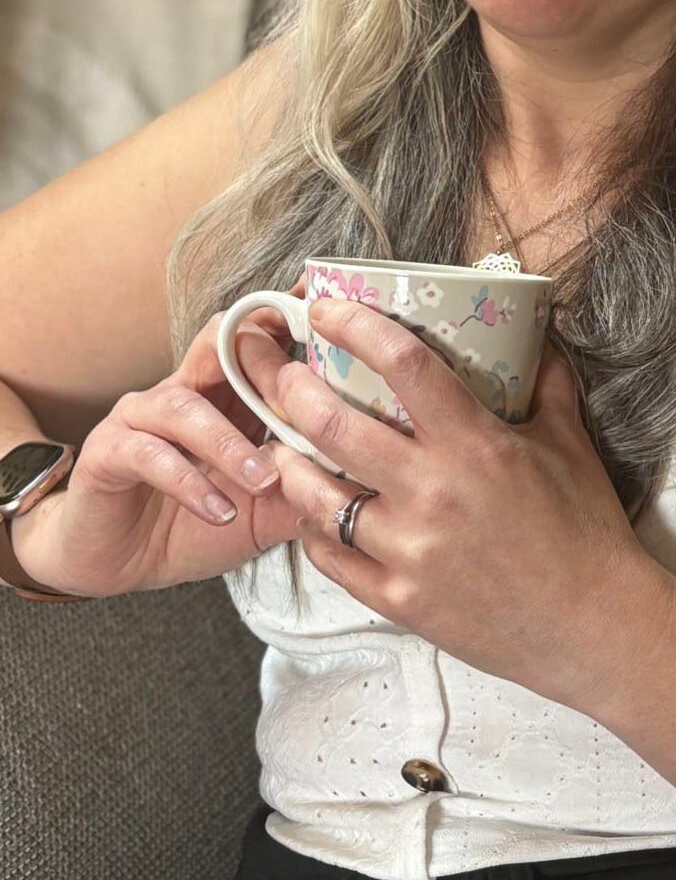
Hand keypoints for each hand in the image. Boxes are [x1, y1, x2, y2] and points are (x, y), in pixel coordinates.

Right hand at [12, 282, 308, 597]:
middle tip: (303, 384)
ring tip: (264, 479)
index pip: (257, 341)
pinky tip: (217, 510)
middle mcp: (183, 391)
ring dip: (230, 443)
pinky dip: (188, 482)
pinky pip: (149, 455)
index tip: (329, 316)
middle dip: (262, 358)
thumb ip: (302, 492)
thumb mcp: (261, 513)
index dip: (290, 325)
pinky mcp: (109, 452)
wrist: (116, 563)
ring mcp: (141, 417)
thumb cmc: (192, 525)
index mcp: (225, 394)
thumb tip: (362, 486)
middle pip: (218, 346)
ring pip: (185, 406)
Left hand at [260, 297, 674, 711]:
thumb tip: (538, 330)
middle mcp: (433, 493)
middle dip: (294, 390)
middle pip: (335, 426)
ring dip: (289, 461)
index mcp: (476, 445)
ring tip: (281, 443)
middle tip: (283, 374)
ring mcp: (409, 551)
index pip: (404, 365)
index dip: (356, 326)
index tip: (328, 308)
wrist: (595, 625)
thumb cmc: (586, 529)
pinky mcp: (398, 600)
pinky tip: (312, 510)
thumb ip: (548, 381)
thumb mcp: (570, 442)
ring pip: (316, 495)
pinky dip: (312, 527)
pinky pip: (330, 557)